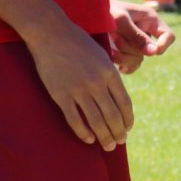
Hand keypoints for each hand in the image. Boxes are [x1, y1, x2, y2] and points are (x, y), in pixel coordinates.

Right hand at [25, 19, 134, 149]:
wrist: (51, 33)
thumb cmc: (78, 43)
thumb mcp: (102, 56)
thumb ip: (110, 76)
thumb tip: (116, 99)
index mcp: (110, 72)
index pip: (124, 103)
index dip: (128, 119)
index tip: (128, 128)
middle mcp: (96, 83)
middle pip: (112, 116)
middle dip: (118, 132)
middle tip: (120, 142)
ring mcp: (78, 90)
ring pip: (95, 121)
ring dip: (104, 136)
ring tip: (108, 146)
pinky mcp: (60, 95)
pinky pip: (74, 119)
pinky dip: (83, 132)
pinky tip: (88, 139)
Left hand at [109, 0, 175, 73]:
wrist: (86, 13)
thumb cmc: (104, 10)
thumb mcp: (120, 20)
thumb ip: (137, 36)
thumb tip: (154, 52)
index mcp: (150, 20)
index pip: (169, 36)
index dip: (164, 45)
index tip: (152, 51)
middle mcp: (146, 32)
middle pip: (149, 51)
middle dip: (131, 48)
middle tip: (114, 38)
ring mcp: (136, 43)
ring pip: (139, 60)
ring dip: (124, 57)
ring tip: (109, 50)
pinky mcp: (126, 52)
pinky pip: (132, 66)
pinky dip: (125, 67)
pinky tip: (117, 67)